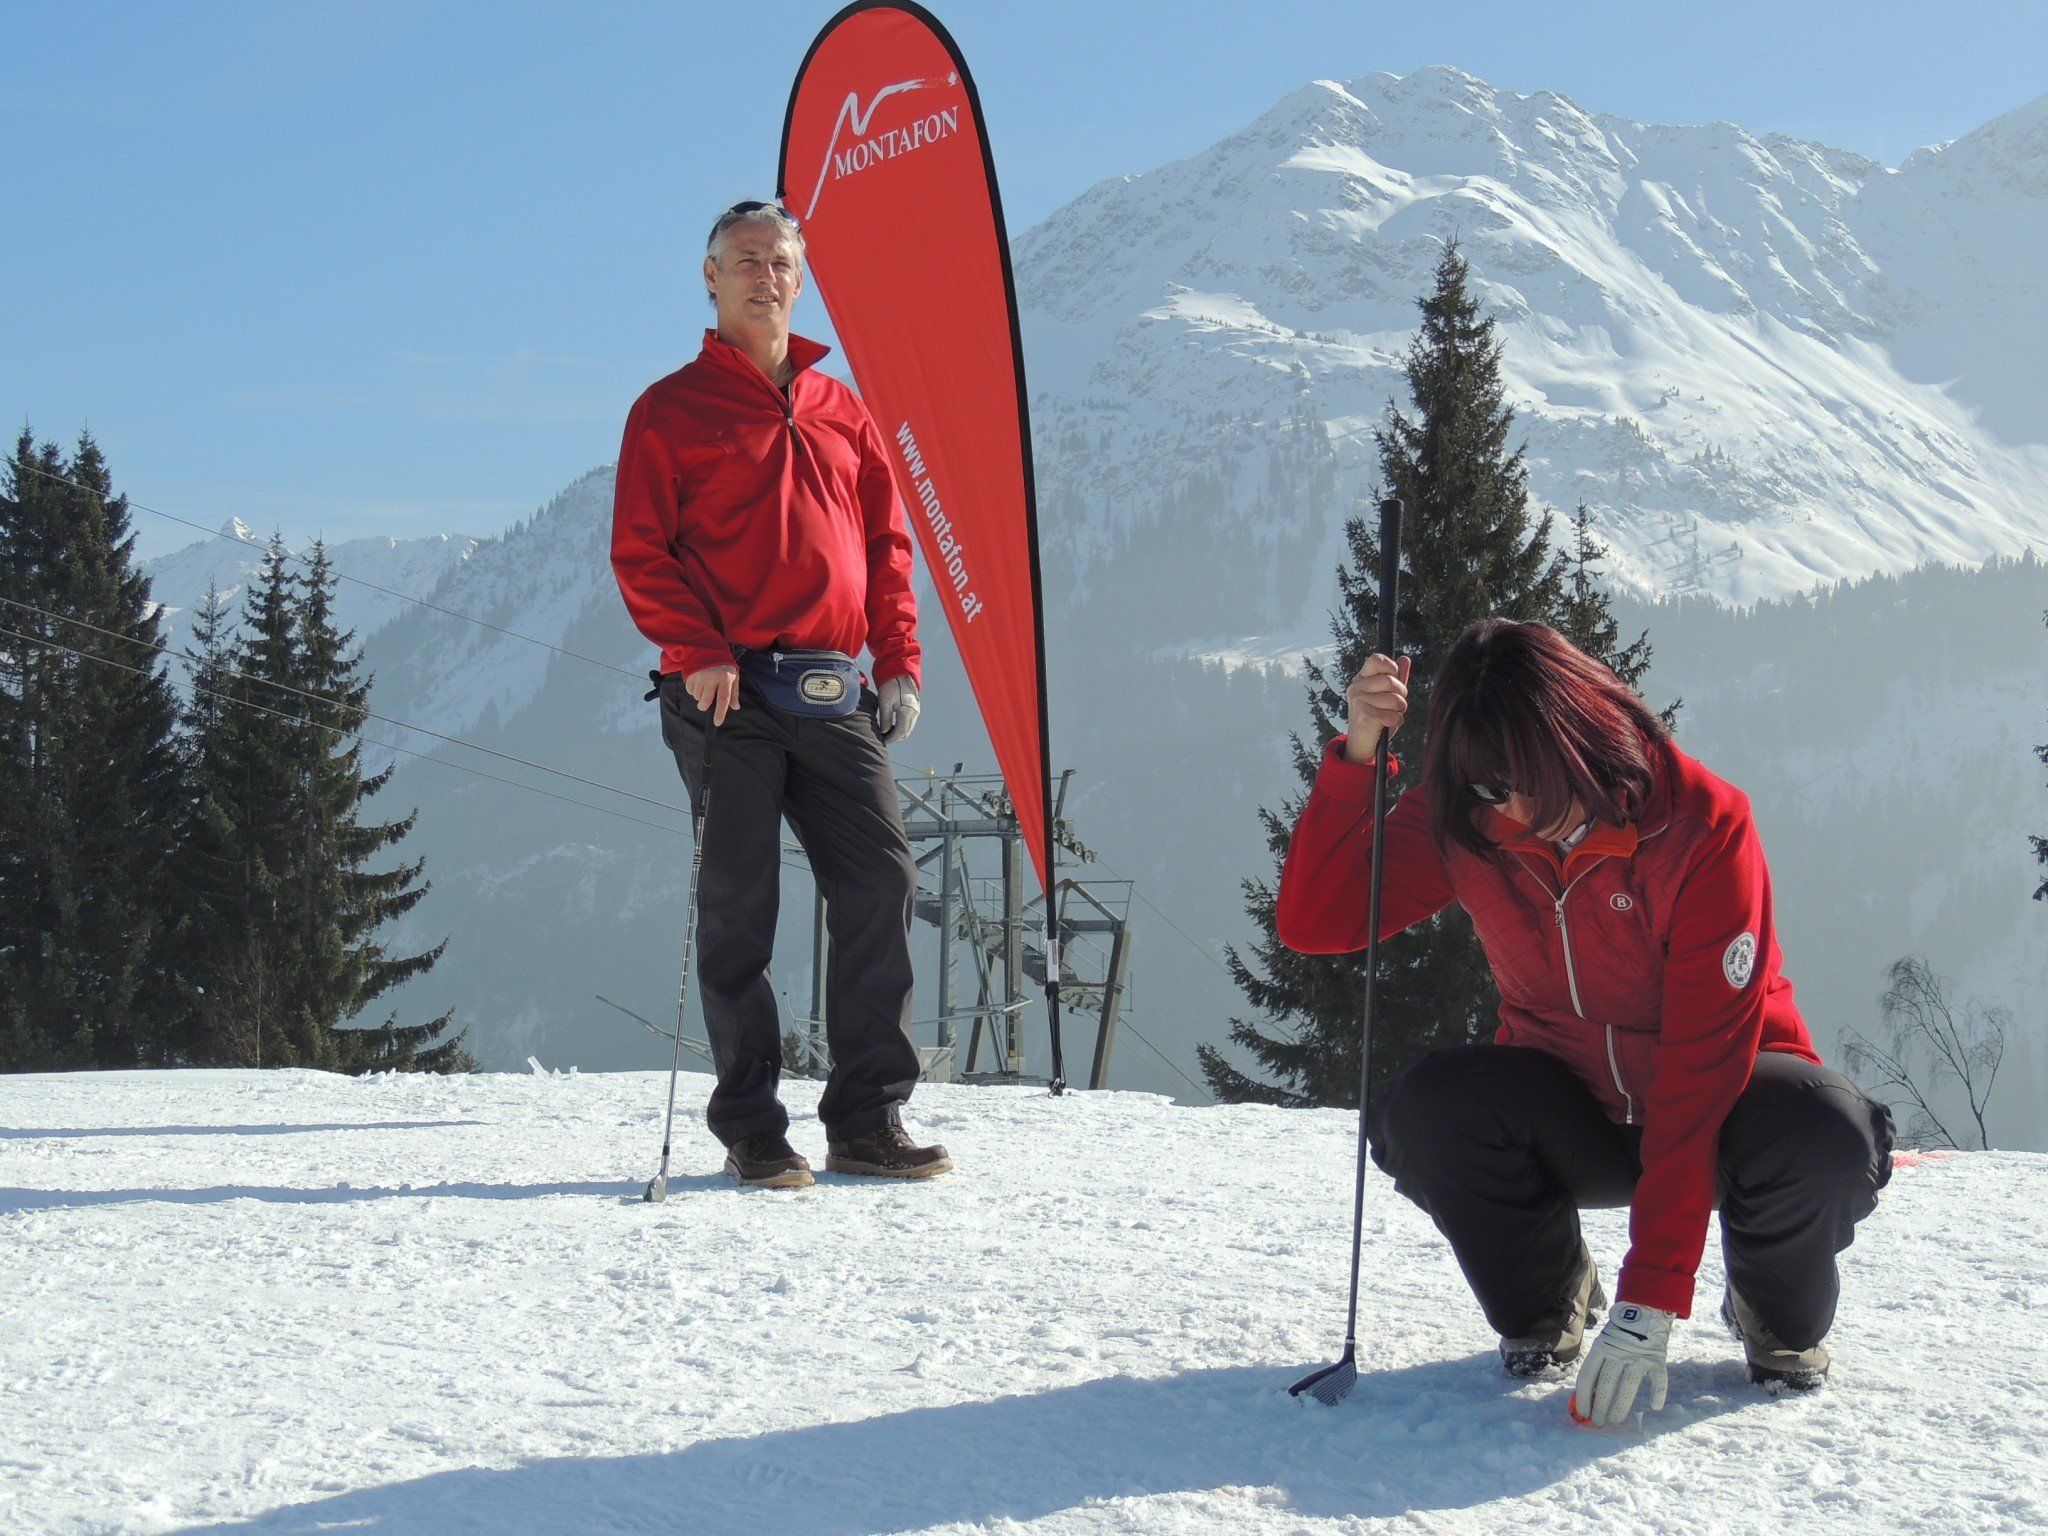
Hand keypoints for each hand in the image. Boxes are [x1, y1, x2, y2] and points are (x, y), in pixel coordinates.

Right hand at [685, 664, 739, 725]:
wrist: (708, 649)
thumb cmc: (724, 666)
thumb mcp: (733, 677)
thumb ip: (734, 693)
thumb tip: (735, 707)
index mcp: (725, 679)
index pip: (723, 699)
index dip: (720, 713)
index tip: (717, 722)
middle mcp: (712, 678)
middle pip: (705, 701)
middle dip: (705, 706)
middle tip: (707, 702)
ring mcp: (700, 677)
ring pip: (697, 697)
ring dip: (700, 696)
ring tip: (705, 686)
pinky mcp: (690, 675)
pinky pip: (690, 691)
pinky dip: (693, 691)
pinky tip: (698, 683)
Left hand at [877, 675, 919, 744]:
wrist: (900, 671)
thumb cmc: (890, 685)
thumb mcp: (885, 702)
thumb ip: (885, 719)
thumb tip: (884, 732)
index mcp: (907, 713)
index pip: (899, 733)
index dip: (890, 739)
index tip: (882, 741)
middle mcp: (914, 713)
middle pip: (905, 733)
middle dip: (894, 738)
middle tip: (883, 738)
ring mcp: (916, 710)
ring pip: (908, 728)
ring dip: (898, 733)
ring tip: (886, 732)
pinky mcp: (915, 707)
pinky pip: (909, 722)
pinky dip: (902, 727)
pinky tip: (892, 725)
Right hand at [1343, 653, 1409, 763]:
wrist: (1362, 743)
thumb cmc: (1376, 717)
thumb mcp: (1386, 695)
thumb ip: (1396, 678)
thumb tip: (1405, 658)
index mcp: (1361, 679)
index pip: (1376, 659)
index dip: (1391, 666)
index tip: (1394, 677)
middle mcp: (1356, 687)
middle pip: (1390, 680)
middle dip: (1402, 694)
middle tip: (1397, 703)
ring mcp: (1359, 701)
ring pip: (1395, 700)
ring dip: (1400, 710)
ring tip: (1391, 714)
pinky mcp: (1365, 716)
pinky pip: (1394, 715)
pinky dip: (1396, 721)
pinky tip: (1387, 724)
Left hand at [1570, 1303, 1672, 1427]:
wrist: (1645, 1312)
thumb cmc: (1619, 1337)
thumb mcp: (1603, 1345)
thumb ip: (1597, 1367)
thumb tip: (1586, 1398)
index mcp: (1600, 1348)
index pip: (1587, 1375)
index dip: (1583, 1396)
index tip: (1582, 1414)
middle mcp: (1618, 1352)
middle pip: (1606, 1383)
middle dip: (1600, 1406)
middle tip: (1599, 1423)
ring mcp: (1638, 1356)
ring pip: (1629, 1385)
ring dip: (1621, 1406)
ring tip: (1615, 1421)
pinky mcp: (1657, 1359)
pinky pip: (1659, 1379)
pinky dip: (1658, 1392)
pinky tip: (1654, 1406)